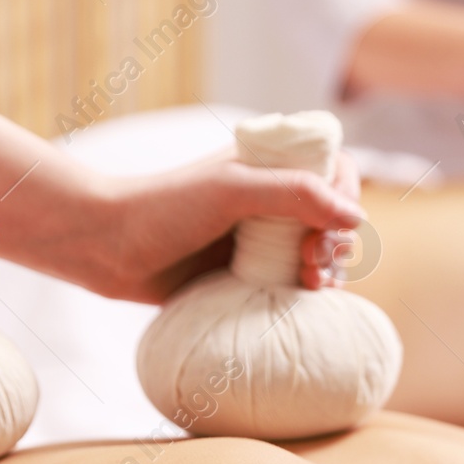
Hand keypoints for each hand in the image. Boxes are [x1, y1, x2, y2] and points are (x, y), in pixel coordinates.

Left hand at [66, 148, 365, 302]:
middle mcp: (271, 199)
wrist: (107, 247)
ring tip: (310, 284)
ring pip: (320, 253)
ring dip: (329, 270)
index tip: (331, 226)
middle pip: (335, 217)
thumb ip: (296, 194)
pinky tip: (302, 299)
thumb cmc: (164, 209)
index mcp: (270, 164)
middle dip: (337, 242)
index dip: (346, 197)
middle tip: (312, 263)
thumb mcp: (233, 189)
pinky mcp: (249, 272)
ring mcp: (261, 237)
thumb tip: (356, 218)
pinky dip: (308, 292)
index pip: (335, 171)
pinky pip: (294, 282)